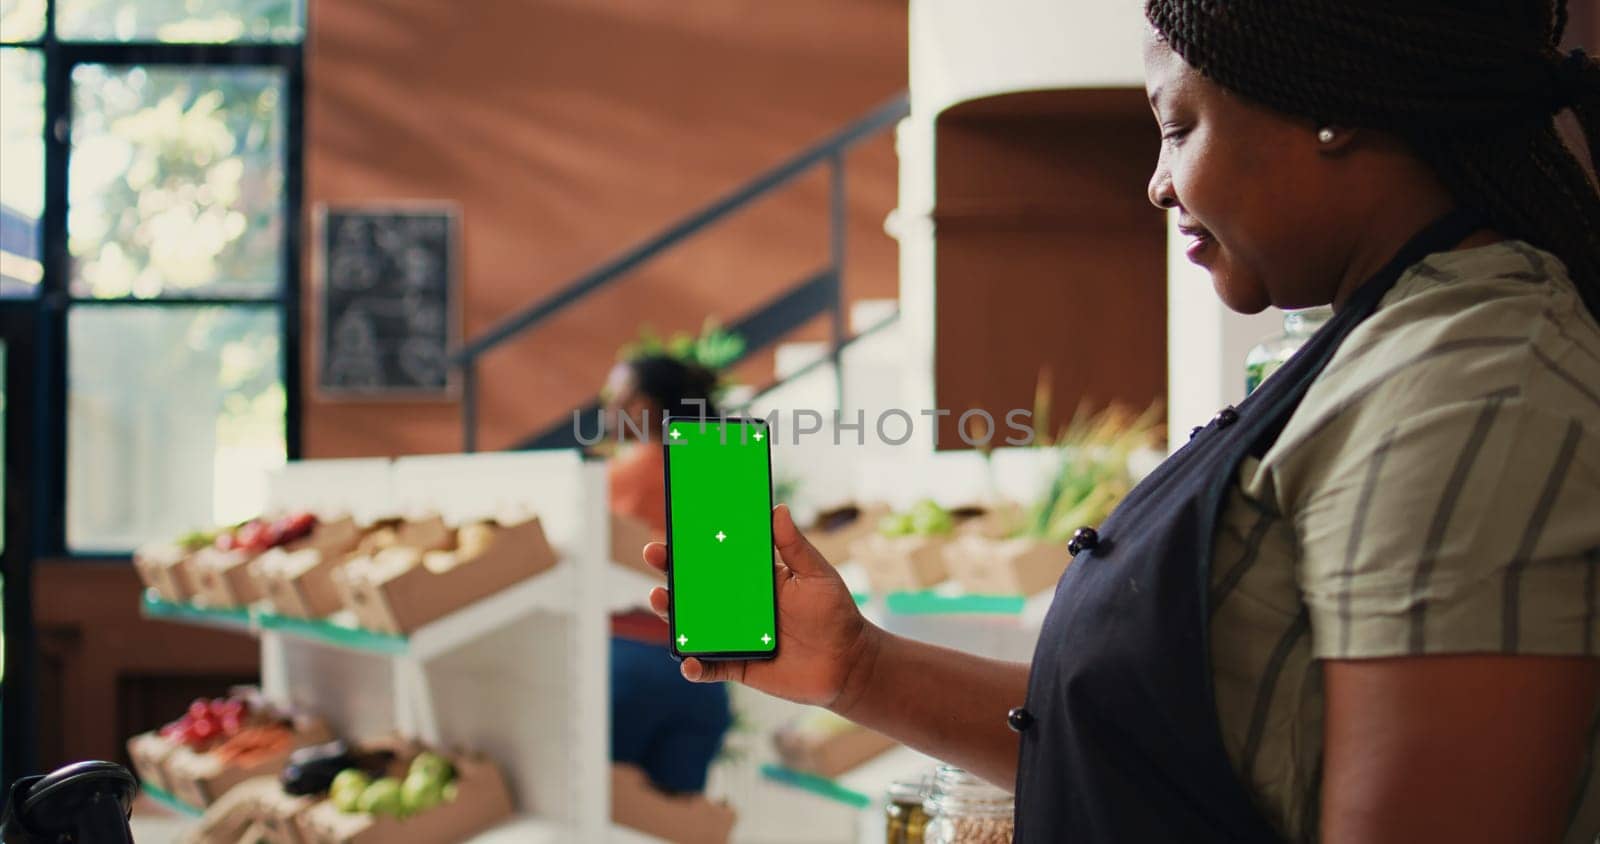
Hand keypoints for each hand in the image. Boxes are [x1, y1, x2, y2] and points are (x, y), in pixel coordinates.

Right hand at [643, 504, 879, 709]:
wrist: (849, 662)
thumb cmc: (834, 614)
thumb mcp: (816, 575)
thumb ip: (794, 546)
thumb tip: (778, 509)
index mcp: (753, 580)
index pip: (716, 558)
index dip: (692, 545)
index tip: (673, 527)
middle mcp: (737, 606)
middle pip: (694, 588)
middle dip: (670, 572)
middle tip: (654, 554)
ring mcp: (734, 637)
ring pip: (693, 625)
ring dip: (672, 614)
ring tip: (660, 599)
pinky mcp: (738, 666)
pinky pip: (709, 667)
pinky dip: (695, 667)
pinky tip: (689, 662)